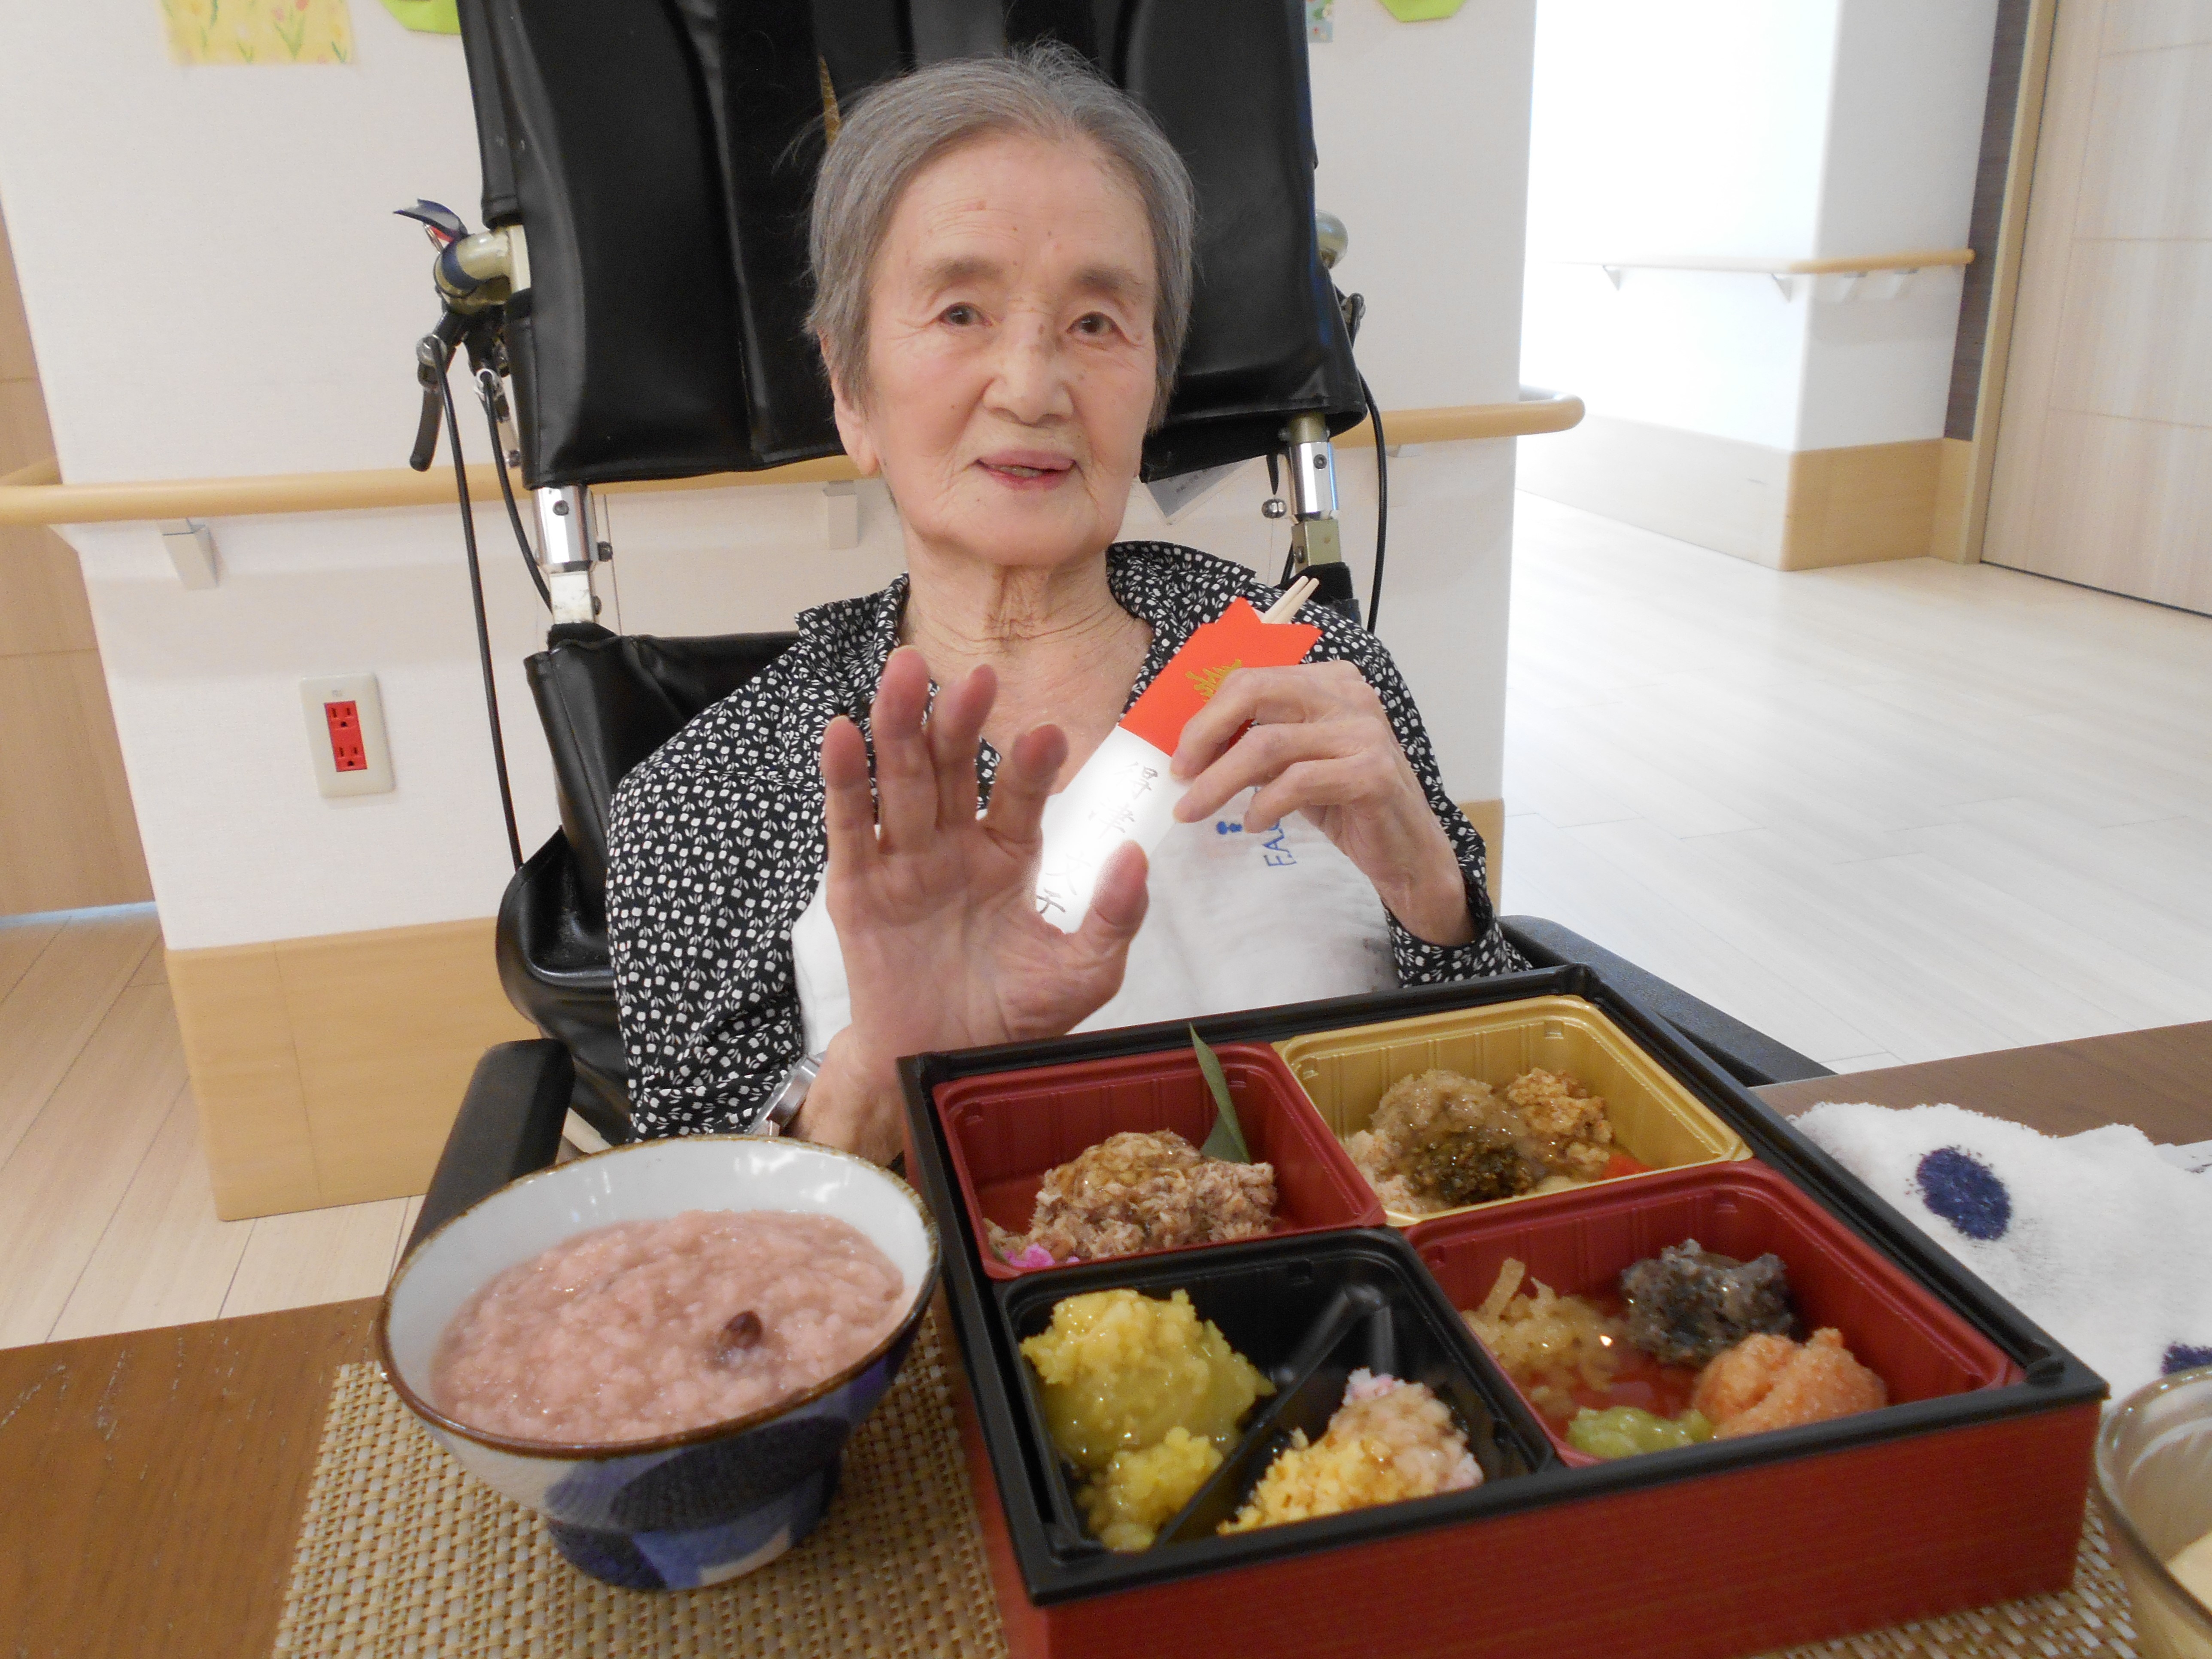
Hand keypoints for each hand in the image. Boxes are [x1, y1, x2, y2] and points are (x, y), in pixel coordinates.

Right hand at [793, 647, 1149, 1161]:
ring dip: (900, 725)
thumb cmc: (1012, 1021)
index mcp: (1008, 856)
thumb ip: (1113, 918)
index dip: (1030, 766)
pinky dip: (845, 780)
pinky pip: (850, 826)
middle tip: (976, 676)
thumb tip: (1136, 856)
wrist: (942, 1067)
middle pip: (952, 769)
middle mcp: (953, 846)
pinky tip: (842, 732)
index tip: (1048, 734)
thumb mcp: (1083, 974)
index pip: (1018, 797)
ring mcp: (902, 862)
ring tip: (906, 673)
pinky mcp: (856, 887)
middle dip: (960, 721)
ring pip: (899, 780)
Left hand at [1169, 660, 1473, 945]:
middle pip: (1255, 693)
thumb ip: (1257, 746)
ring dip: (1219, 781)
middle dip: (1204, 734)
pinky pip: (1297, 782)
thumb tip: (1193, 749)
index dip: (1207, 715)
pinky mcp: (1371, 773)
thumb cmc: (1348, 805)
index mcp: (1330, 681)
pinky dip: (1264, 805)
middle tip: (1179, 775)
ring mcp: (1364, 732)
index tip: (1182, 755)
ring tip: (1194, 810)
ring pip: (1267, 743)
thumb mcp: (1295, 765)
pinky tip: (1253, 824)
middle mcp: (1350, 695)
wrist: (1407, 851)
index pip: (1253, 679)